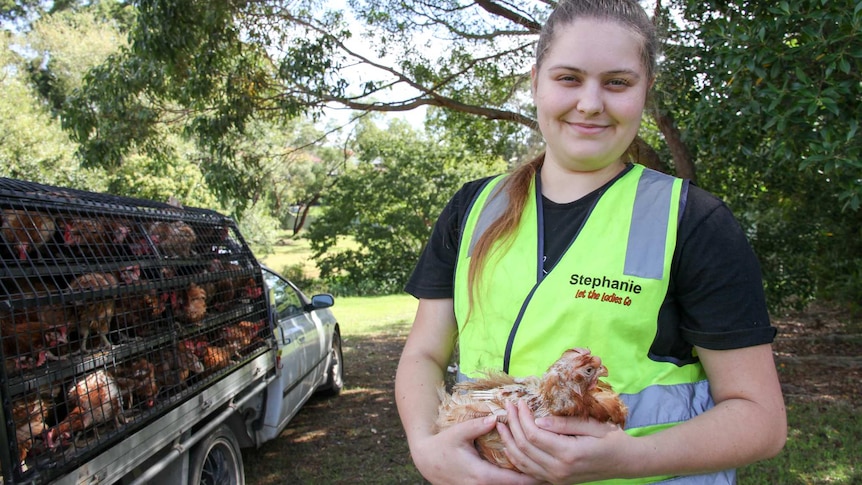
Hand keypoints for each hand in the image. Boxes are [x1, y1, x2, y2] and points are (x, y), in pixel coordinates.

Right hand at [410, 415, 543, 484]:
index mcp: (481, 475)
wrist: (426, 461)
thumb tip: (495, 418)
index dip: (532, 478)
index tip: (548, 473)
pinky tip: (522, 474)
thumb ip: (476, 426)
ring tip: (541, 473)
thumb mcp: (457, 433)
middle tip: (551, 472)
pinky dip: (510, 481)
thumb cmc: (442, 446)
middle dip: (532, 479)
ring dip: (521, 481)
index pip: (513, 481)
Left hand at [496, 401, 632, 483]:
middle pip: (524, 446)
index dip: (522, 417)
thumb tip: (537, 420)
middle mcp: (559, 469)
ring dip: (509, 441)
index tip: (520, 401)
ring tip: (503, 423)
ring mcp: (556, 478)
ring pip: (522, 461)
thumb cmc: (611, 439)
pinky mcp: (555, 480)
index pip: (534, 434)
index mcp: (569, 453)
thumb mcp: (591, 426)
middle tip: (508, 406)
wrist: (625, 461)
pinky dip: (515, 457)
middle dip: (513, 424)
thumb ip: (563, 424)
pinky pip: (528, 471)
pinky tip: (510, 444)